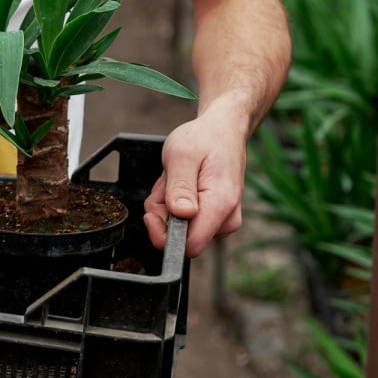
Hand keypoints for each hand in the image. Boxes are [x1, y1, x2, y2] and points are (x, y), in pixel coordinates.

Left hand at [143, 102, 248, 257]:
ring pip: (179, 229)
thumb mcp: (182, 155)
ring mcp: (222, 220)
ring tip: (174, 179)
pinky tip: (179, 184)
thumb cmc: (204, 139)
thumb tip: (181, 214)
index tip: (151, 213)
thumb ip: (180, 187)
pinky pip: (183, 221)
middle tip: (166, 183)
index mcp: (220, 205)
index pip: (190, 246)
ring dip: (166, 205)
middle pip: (180, 237)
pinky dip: (173, 203)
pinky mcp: (215, 218)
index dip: (163, 235)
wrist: (222, 131)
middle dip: (163, 212)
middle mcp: (226, 219)